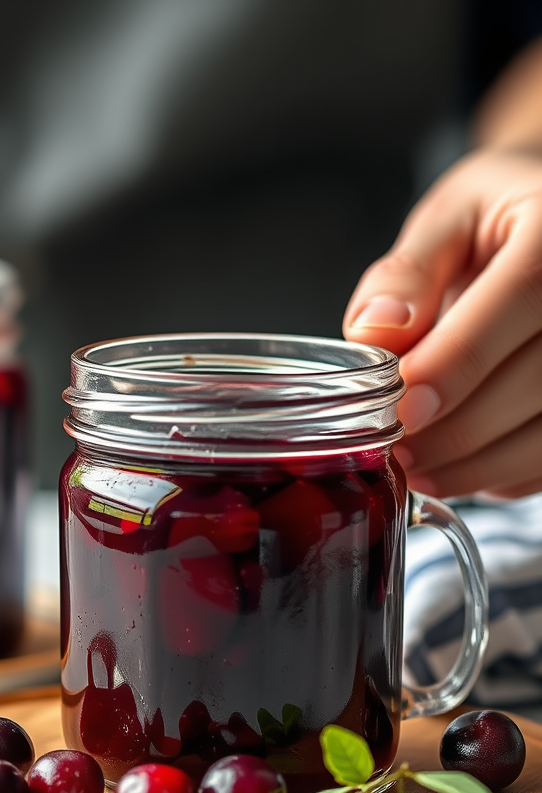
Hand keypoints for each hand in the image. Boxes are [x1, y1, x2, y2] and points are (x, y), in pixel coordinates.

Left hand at [343, 149, 541, 498]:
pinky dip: (511, 471)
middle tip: (398, 452)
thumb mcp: (450, 217)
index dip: (457, 364)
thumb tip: (376, 330)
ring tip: (421, 470)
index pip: (523, 296)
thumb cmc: (504, 215)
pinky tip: (465, 468)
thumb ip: (408, 272)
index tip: (402, 409)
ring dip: (483, 465)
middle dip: (459, 431)